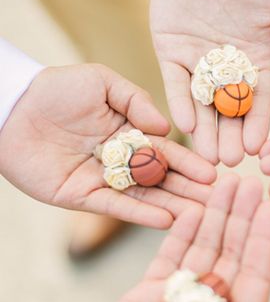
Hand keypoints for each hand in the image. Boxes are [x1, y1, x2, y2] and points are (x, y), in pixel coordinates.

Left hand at [0, 64, 216, 227]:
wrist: (12, 108)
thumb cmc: (56, 89)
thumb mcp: (102, 81)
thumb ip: (135, 100)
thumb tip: (166, 128)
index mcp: (127, 133)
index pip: (166, 151)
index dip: (189, 163)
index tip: (215, 174)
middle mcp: (118, 160)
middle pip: (161, 178)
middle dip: (189, 190)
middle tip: (218, 203)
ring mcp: (101, 180)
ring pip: (143, 196)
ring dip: (173, 205)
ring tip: (200, 216)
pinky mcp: (81, 197)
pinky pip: (115, 206)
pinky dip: (140, 214)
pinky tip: (166, 220)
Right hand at [85, 175, 269, 301]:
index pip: (257, 274)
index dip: (266, 239)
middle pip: (234, 253)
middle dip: (243, 217)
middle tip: (253, 182)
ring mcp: (185, 296)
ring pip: (205, 247)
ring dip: (217, 215)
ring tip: (227, 182)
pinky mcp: (154, 289)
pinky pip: (172, 253)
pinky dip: (183, 230)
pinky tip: (196, 206)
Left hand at [150, 0, 269, 165]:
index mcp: (258, 62)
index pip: (260, 101)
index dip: (258, 125)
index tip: (258, 152)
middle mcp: (228, 69)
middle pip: (229, 111)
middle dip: (229, 137)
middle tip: (228, 163)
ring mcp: (198, 62)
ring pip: (201, 104)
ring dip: (203, 130)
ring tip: (206, 157)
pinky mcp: (170, 52)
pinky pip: (175, 83)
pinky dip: (178, 101)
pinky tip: (182, 123)